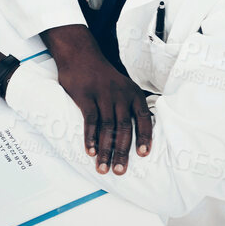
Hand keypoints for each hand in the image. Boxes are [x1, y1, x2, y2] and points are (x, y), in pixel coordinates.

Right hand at [42, 29, 153, 174]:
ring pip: (107, 128)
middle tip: (120, 171)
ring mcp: (103, 95)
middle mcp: (121, 95)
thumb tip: (134, 132)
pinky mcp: (85, 96)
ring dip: (105, 150)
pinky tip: (90, 151)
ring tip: (103, 167)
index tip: (143, 155)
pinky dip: (90, 137)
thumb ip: (128, 106)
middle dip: (122, 152)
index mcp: (133, 94)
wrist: (80, 54)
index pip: (144, 119)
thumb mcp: (122, 86)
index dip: (145, 137)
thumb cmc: (101, 75)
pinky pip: (90, 121)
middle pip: (124, 128)